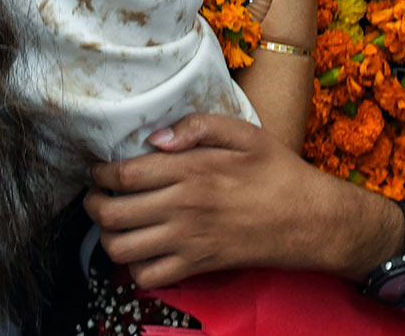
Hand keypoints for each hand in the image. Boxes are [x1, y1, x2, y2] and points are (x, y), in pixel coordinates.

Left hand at [84, 114, 401, 288]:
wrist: (310, 219)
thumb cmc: (277, 171)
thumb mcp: (243, 133)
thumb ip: (197, 127)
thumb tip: (155, 138)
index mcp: (191, 170)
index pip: (124, 174)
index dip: (100, 173)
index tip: (96, 169)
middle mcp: (183, 207)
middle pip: (112, 212)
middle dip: (93, 204)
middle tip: (96, 196)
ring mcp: (188, 240)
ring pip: (122, 248)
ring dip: (108, 236)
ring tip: (113, 223)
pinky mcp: (198, 265)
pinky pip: (149, 277)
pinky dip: (136, 268)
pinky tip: (142, 251)